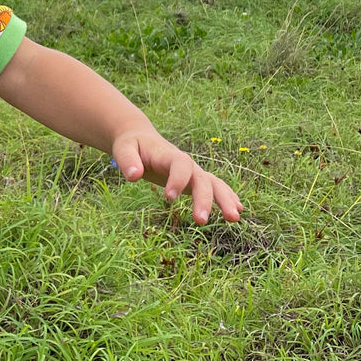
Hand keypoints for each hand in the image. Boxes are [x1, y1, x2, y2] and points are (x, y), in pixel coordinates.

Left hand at [112, 129, 242, 224]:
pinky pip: (214, 188)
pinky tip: (237, 211)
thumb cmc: (131, 145)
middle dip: (204, 199)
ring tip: (234, 218)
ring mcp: (193, 172)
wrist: (142, 139)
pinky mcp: (194, 180)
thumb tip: (133, 176)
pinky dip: (227, 197)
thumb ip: (127, 161)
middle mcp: (186, 163)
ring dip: (225, 200)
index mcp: (169, 155)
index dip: (178, 179)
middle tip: (201, 221)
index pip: (180, 165)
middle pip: (202, 179)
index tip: (169, 198)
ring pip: (214, 184)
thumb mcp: (123, 149)